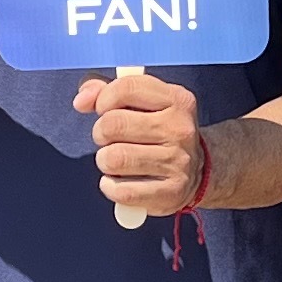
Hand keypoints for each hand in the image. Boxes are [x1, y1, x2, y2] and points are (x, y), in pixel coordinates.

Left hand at [76, 67, 208, 214]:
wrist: (198, 171)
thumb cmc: (159, 132)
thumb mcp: (142, 102)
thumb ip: (106, 91)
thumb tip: (82, 100)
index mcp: (177, 99)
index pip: (127, 88)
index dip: (104, 99)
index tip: (104, 109)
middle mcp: (180, 129)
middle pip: (113, 124)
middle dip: (100, 132)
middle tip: (109, 139)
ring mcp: (177, 162)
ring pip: (114, 158)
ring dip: (105, 161)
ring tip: (116, 160)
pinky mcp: (170, 193)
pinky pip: (121, 190)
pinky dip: (110, 187)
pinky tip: (120, 181)